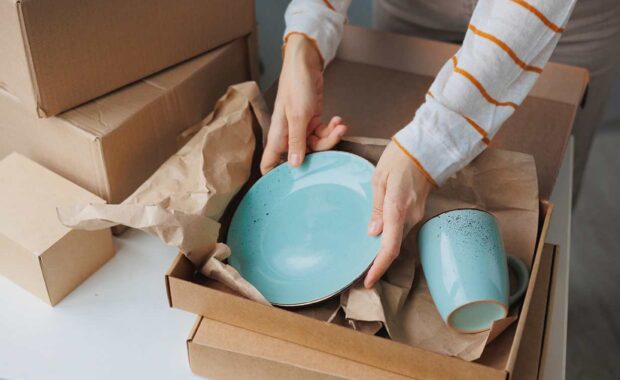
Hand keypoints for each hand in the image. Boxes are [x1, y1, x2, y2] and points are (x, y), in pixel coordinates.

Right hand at [261, 34, 346, 173]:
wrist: (305, 63)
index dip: (276, 176)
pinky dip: (332, 128)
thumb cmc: (296, 86)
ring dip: (331, 136)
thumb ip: (297, 142)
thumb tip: (295, 165)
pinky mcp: (312, 121)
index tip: (293, 184)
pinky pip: (323, 133)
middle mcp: (288, 136)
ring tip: (339, 124)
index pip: (270, 164)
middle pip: (303, 157)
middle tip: (333, 137)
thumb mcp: (298, 116)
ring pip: (317, 145)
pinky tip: (338, 120)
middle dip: (321, 149)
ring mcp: (300, 129)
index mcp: (278, 137)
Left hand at [365, 142, 431, 287]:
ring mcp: (416, 214)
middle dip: (379, 262)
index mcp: (398, 209)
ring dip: (383, 249)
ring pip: (397, 238)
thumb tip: (373, 233)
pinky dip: (390, 237)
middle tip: (362, 273)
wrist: (426, 147)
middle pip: (393, 246)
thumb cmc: (399, 157)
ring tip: (367, 258)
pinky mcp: (417, 210)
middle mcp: (410, 216)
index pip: (389, 247)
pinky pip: (401, 228)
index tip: (368, 281)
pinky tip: (378, 237)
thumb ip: (377, 208)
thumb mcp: (379, 179)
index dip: (379, 267)